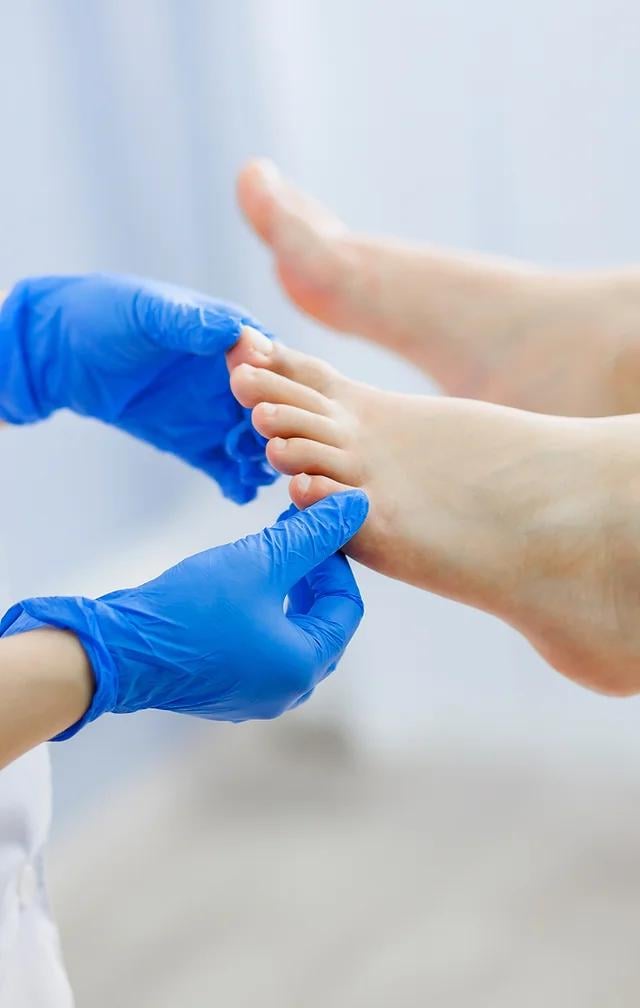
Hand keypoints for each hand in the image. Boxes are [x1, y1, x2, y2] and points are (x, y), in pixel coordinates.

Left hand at [0, 274, 276, 501]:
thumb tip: (235, 333)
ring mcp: (217, 413)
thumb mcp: (146, 312)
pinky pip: (226, 467)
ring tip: (254, 472)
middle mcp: (236, 379)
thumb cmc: (105, 313)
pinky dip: (238, 482)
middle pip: (276, 410)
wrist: (62, 350)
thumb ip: (189, 323)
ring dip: (261, 459)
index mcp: (233, 340)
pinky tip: (238, 492)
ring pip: (257, 443)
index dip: (279, 387)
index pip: (274, 366)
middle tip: (263, 447)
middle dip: (277, 431)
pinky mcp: (197, 443)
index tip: (265, 405)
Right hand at [0, 492, 368, 736]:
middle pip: (322, 624)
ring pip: (291, 634)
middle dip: (313, 576)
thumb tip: (356, 505)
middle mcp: (286, 690)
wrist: (120, 650)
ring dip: (289, 592)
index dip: (335, 560)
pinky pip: (262, 648)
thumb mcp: (259, 560)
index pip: (346, 606)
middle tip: (293, 536)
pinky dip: (264, 614)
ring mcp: (255, 695)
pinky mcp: (226, 690)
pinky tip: (241, 584)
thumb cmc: (193, 606)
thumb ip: (312, 534)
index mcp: (303, 665)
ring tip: (269, 552)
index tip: (311, 527)